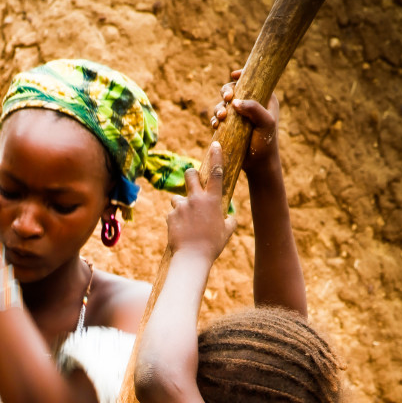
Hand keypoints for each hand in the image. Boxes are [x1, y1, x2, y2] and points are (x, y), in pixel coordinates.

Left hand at [166, 143, 236, 262]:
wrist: (192, 257)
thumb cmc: (212, 245)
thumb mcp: (227, 232)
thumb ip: (230, 221)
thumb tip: (231, 218)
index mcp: (212, 200)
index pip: (216, 172)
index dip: (216, 156)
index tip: (214, 144)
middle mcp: (196, 199)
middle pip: (190, 174)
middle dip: (191, 174)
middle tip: (193, 180)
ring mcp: (181, 206)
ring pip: (178, 196)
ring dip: (181, 203)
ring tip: (186, 219)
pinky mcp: (170, 216)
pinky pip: (172, 213)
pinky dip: (175, 219)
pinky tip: (180, 231)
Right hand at [211, 68, 281, 176]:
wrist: (259, 165)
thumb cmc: (266, 143)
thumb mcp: (265, 123)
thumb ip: (254, 109)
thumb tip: (235, 101)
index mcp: (264, 99)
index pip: (252, 81)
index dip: (242, 75)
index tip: (233, 76)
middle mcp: (251, 105)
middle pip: (234, 90)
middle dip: (226, 92)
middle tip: (227, 98)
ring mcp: (239, 116)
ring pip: (224, 104)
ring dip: (219, 108)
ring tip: (221, 117)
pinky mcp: (230, 127)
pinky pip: (218, 119)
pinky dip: (215, 119)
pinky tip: (216, 125)